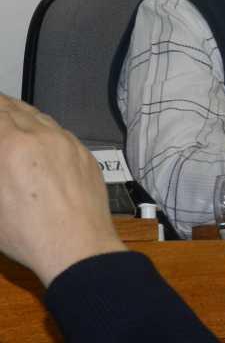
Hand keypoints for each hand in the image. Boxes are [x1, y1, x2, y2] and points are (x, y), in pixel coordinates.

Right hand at [0, 96, 125, 285]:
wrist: (79, 246)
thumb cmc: (30, 234)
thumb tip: (3, 159)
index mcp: (14, 147)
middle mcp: (45, 137)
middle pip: (18, 109)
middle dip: (2, 107)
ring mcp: (70, 144)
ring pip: (43, 118)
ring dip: (25, 115)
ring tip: (14, 116)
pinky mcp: (86, 155)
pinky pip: (63, 134)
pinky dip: (47, 130)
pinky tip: (42, 138)